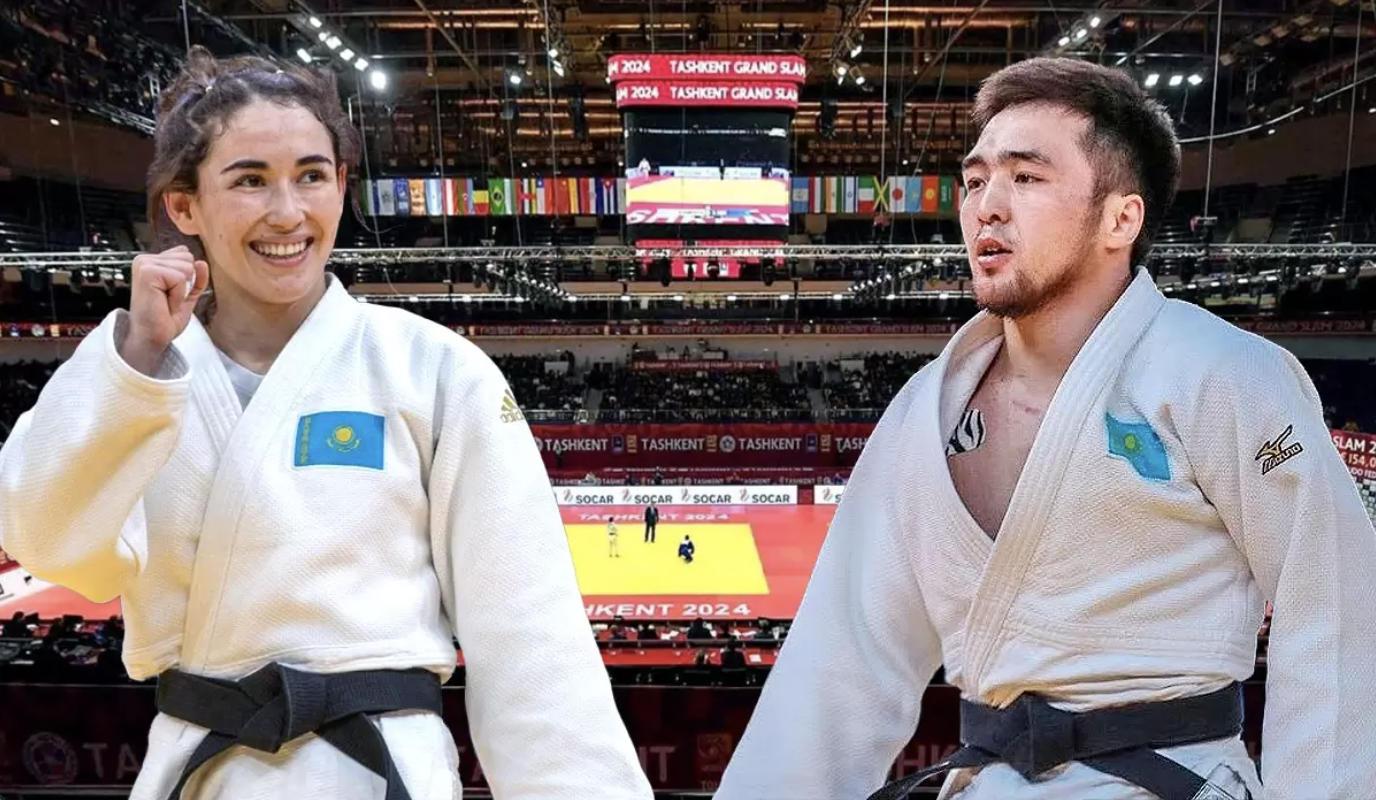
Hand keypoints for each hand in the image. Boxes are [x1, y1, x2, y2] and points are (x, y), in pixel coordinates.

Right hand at [119, 246, 208, 374]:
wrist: (152, 336)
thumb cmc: (165, 318)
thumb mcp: (188, 294)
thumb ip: (197, 277)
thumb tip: (202, 263)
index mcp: (154, 261)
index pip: (185, 254)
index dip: (188, 279)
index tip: (171, 294)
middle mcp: (146, 259)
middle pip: (188, 258)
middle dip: (186, 284)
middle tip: (168, 299)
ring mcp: (145, 264)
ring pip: (186, 267)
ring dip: (181, 291)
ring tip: (165, 301)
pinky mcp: (147, 272)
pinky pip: (180, 277)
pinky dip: (177, 295)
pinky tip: (164, 302)